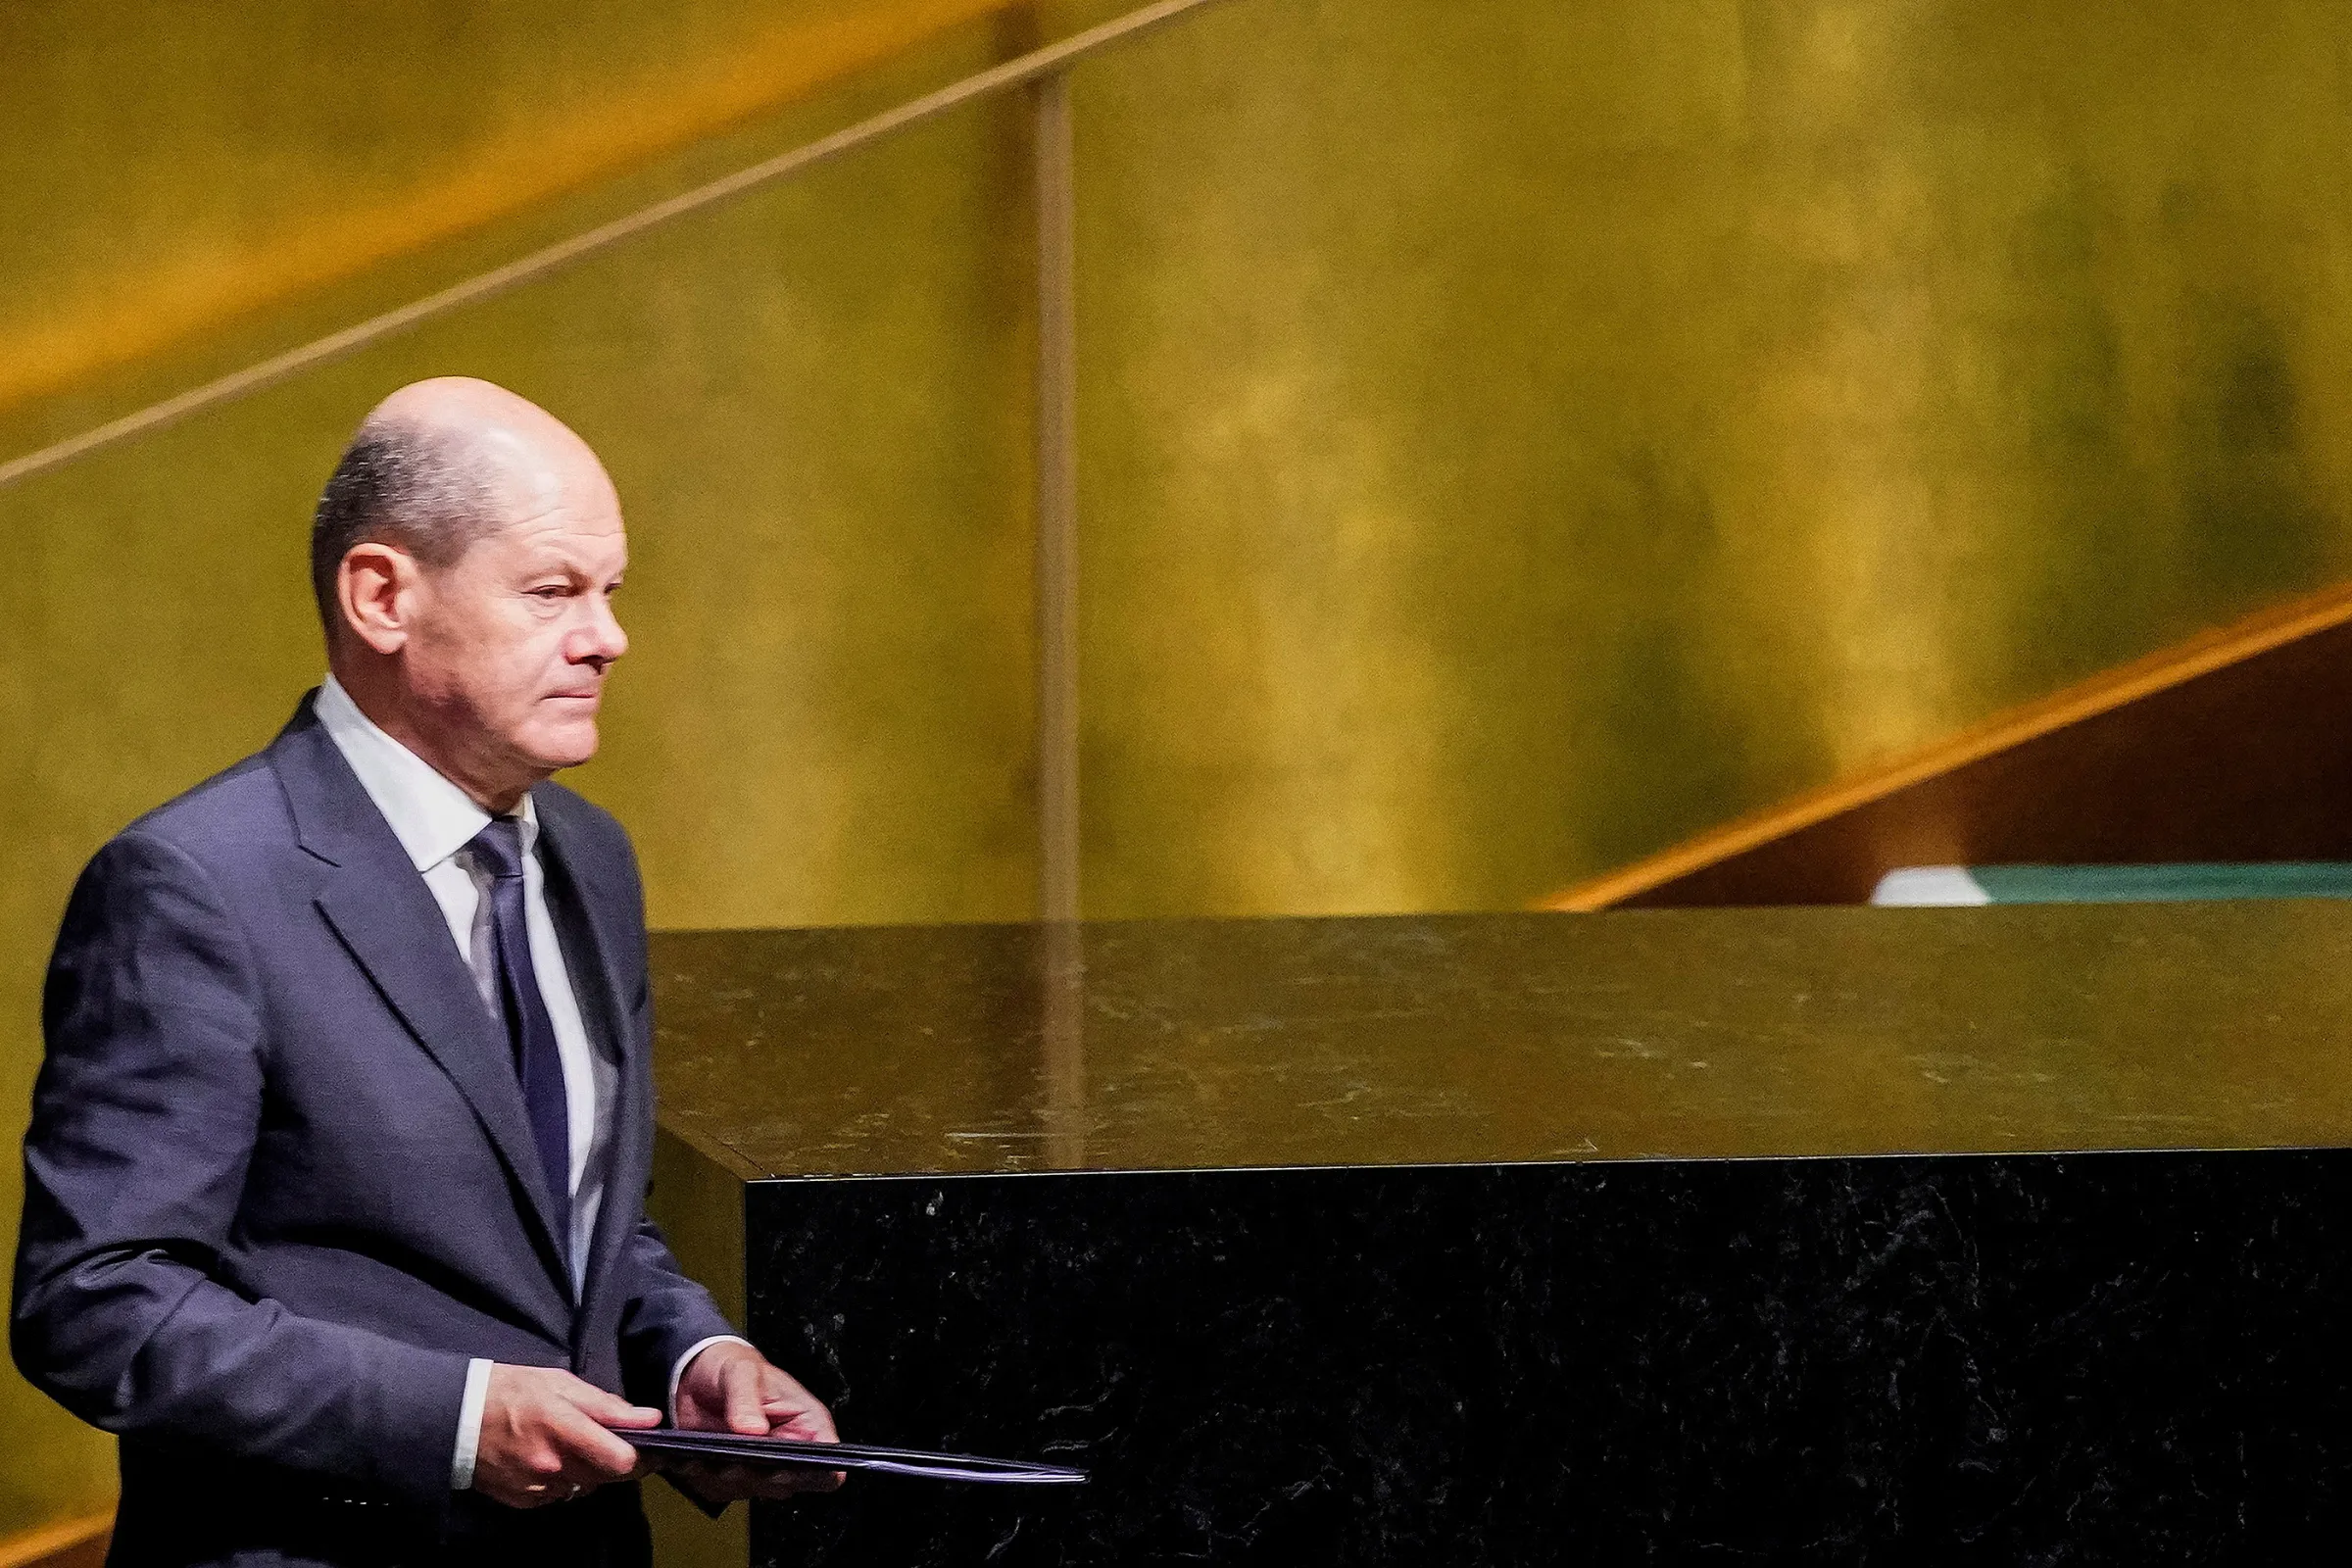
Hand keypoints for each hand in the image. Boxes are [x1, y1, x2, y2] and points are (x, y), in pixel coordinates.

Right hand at [473, 1363, 660, 1509]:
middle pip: (608, 1476)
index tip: (650, 1446)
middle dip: (617, 1460)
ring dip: (590, 1470)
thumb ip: (607, 1405)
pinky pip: (560, 1495)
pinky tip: (550, 1459)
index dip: (642, 1455)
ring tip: (572, 1445)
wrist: (455, 1419)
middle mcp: (552, 1464)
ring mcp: (537, 1487)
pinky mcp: (524, 1501)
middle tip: (611, 1440)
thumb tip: (649, 1418)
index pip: (620, 1459)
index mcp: (563, 1427)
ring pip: (585, 1486)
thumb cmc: (511, 1391)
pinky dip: (565, 1480)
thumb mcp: (559, 1384)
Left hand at [669, 1341, 842, 1500]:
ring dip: (729, 1478)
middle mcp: (788, 1452)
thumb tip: (752, 1431)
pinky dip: (704, 1479)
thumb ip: (746, 1400)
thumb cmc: (734, 1367)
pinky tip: (691, 1461)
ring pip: (752, 1491)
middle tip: (738, 1461)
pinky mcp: (730, 1475)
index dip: (817, 1474)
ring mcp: (760, 1467)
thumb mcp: (742, 1372)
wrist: (699, 1373)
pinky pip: (720, 1490)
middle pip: (788, 1485)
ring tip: (708, 1456)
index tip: (786, 1467)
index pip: (829, 1466)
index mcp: (808, 1426)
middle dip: (761, 1476)